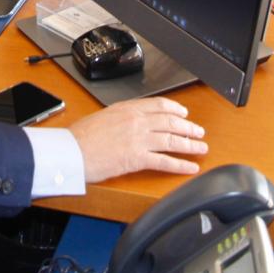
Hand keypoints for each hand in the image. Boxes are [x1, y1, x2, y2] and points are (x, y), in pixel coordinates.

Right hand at [68, 97, 206, 182]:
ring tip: (201, 148)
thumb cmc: (81, 136)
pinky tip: (190, 167)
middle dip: (188, 127)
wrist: (72, 150)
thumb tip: (130, 122)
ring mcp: (138, 139)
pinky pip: (165, 161)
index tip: (184, 113)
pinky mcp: (137, 158)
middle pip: (170, 122)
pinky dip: (180, 165)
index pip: (159, 105)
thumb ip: (121, 117)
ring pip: (172, 140)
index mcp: (127, 108)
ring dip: (190, 145)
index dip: (176, 109)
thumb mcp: (103, 116)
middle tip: (198, 132)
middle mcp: (136, 121)